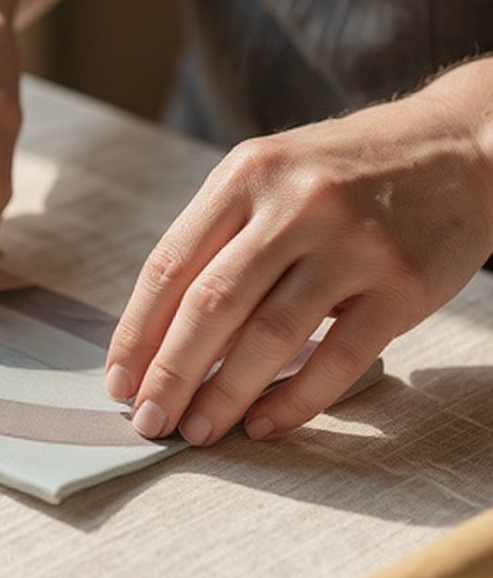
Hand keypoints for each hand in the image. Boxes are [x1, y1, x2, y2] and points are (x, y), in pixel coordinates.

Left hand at [105, 63, 492, 445]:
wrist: (461, 146)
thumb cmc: (345, 171)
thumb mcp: (271, 179)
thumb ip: (220, 240)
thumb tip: (164, 333)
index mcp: (246, 174)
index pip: (170, 264)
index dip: (137, 330)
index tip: (119, 379)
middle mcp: (294, 203)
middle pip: (211, 305)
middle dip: (169, 373)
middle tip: (147, 419)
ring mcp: (350, 243)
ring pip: (269, 336)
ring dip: (223, 395)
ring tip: (196, 431)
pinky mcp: (401, 284)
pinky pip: (337, 358)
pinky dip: (295, 400)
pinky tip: (262, 423)